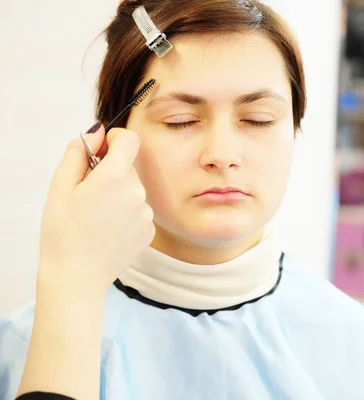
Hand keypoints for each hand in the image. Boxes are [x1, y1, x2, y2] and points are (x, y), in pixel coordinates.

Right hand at [37, 125, 154, 294]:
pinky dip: (125, 213)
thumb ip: (79, 152)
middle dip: (110, 171)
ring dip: (118, 194)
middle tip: (87, 193)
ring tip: (95, 216)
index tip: (100, 150)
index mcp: (115, 177)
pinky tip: (107, 229)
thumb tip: (95, 132)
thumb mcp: (60, 186)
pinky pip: (138, 210)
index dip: (115, 139)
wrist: (77, 277)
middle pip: (128, 166)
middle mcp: (137, 192)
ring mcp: (146, 213)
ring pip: (133, 189)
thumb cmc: (63, 233)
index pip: (130, 139)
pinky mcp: (150, 230)